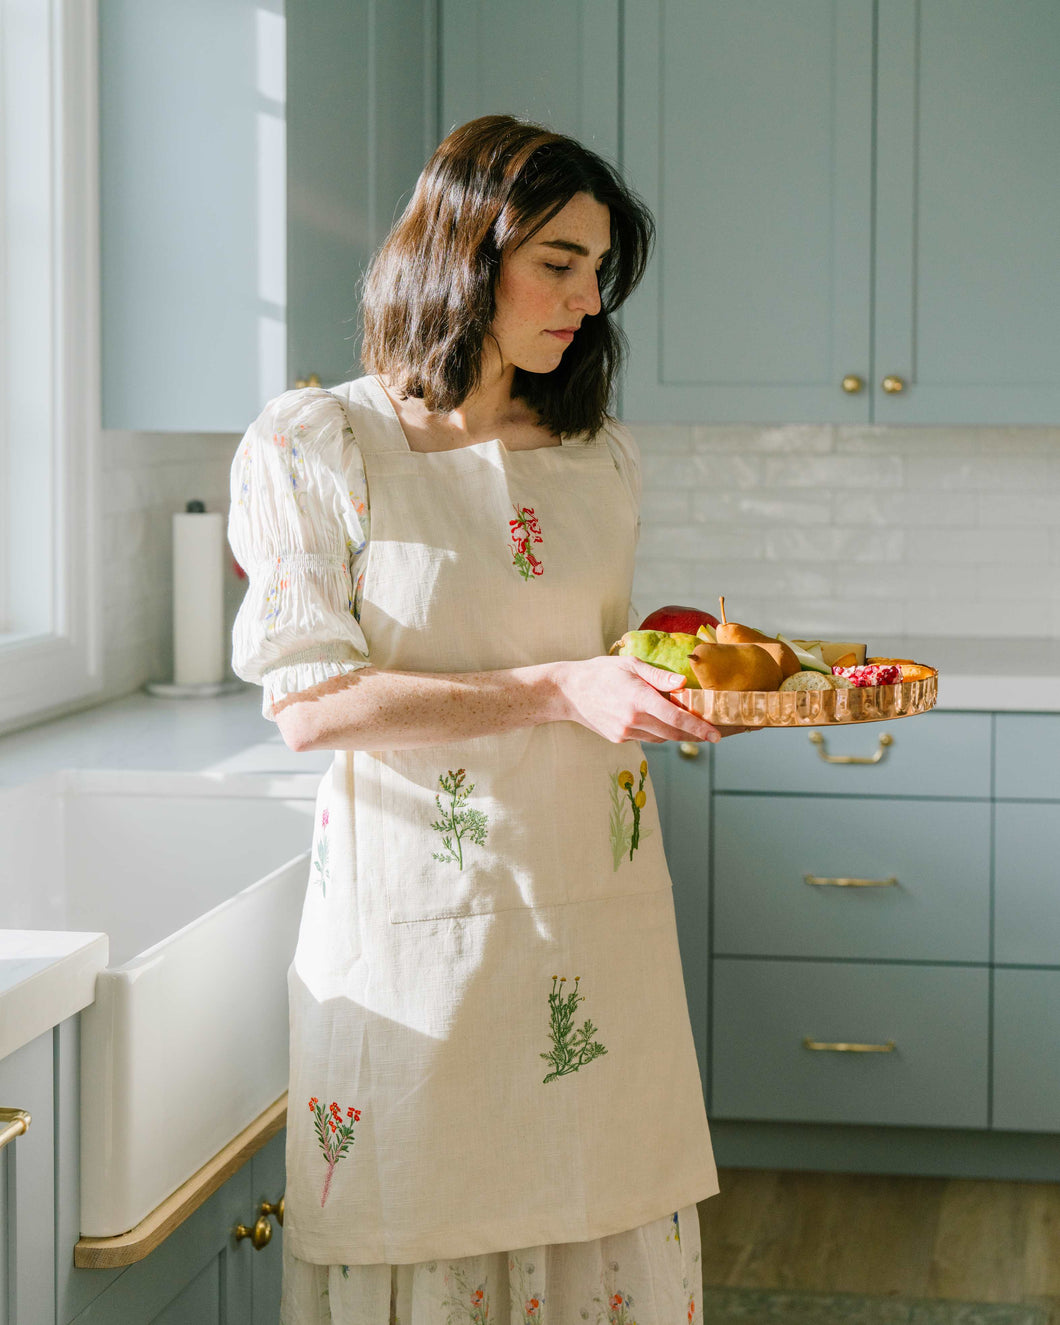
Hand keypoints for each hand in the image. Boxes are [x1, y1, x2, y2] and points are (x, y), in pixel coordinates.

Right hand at [552, 655, 724, 744]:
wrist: (569, 691)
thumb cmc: (602, 672)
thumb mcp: (631, 665)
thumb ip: (658, 676)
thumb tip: (682, 684)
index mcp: (639, 699)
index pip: (677, 718)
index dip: (699, 728)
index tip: (716, 736)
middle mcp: (633, 719)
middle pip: (673, 732)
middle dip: (694, 733)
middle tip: (711, 731)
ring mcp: (625, 732)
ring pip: (661, 737)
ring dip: (675, 731)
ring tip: (683, 719)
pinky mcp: (619, 738)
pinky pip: (647, 737)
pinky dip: (657, 730)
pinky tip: (655, 718)